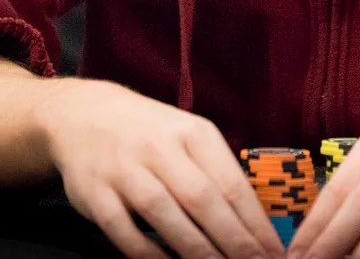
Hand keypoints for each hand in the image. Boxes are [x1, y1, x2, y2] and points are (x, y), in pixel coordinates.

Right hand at [41, 80, 283, 258]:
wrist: (85, 114)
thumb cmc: (151, 133)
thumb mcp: (190, 136)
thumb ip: (217, 172)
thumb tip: (254, 222)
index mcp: (192, 133)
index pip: (231, 183)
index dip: (255, 223)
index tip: (274, 251)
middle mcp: (159, 148)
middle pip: (202, 200)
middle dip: (233, 240)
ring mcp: (125, 171)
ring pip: (165, 215)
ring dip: (196, 250)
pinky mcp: (96, 195)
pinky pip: (124, 231)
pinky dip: (149, 253)